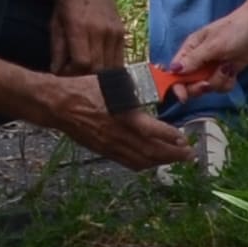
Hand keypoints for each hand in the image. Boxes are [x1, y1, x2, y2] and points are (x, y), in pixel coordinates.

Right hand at [35, 74, 197, 172]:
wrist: (58, 105)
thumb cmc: (84, 88)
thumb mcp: (111, 83)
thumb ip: (132, 90)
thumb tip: (150, 88)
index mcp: (124, 116)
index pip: (154, 131)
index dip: (172, 137)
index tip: (185, 138)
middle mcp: (120, 136)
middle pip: (152, 151)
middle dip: (174, 154)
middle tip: (189, 154)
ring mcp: (111, 146)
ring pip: (142, 160)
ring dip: (161, 161)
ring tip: (175, 159)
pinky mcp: (104, 151)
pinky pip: (129, 162)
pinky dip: (144, 164)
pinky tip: (152, 161)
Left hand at [45, 0, 124, 73]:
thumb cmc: (67, 0)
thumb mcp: (55, 22)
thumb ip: (57, 49)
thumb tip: (57, 72)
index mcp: (80, 26)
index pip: (82, 63)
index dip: (71, 73)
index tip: (63, 70)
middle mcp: (101, 30)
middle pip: (97, 68)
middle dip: (83, 75)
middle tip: (72, 70)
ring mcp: (115, 31)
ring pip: (110, 67)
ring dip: (96, 73)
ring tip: (84, 67)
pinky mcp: (122, 33)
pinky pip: (119, 59)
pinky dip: (108, 67)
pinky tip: (97, 63)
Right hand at [168, 0, 247, 95]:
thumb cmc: (233, 31)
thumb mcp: (213, 45)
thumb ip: (194, 59)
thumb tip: (174, 70)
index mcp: (190, 50)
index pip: (176, 72)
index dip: (176, 85)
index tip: (183, 96)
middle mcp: (198, 60)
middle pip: (190, 84)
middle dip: (200, 86)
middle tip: (208, 82)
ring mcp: (212, 68)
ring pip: (208, 87)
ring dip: (218, 82)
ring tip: (226, 68)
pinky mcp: (225, 73)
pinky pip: (221, 86)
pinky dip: (227, 82)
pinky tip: (233, 71)